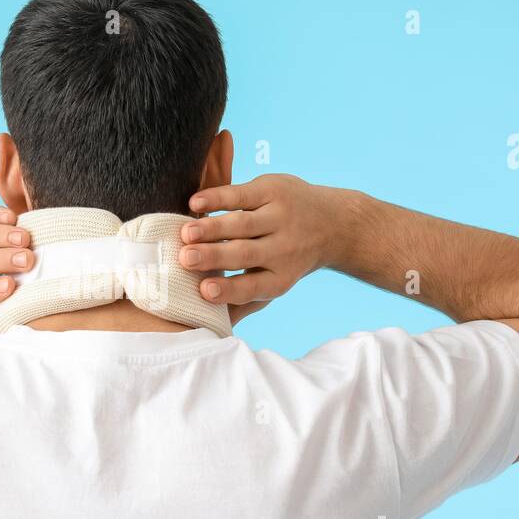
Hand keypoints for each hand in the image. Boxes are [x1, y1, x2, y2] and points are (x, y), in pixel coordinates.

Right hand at [178, 174, 346, 321]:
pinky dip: (218, 198)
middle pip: (245, 254)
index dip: (228, 289)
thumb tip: (214, 328)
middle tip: (186, 259)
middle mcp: (282, 249)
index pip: (252, 286)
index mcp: (279, 277)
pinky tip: (196, 204)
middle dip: (214, 256)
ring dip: (212, 228)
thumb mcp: (274, 281)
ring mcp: (279, 217)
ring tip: (186, 233)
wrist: (332, 223)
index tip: (204, 290)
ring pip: (242, 224)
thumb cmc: (286, 259)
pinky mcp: (272, 190)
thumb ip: (244, 301)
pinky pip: (241, 195)